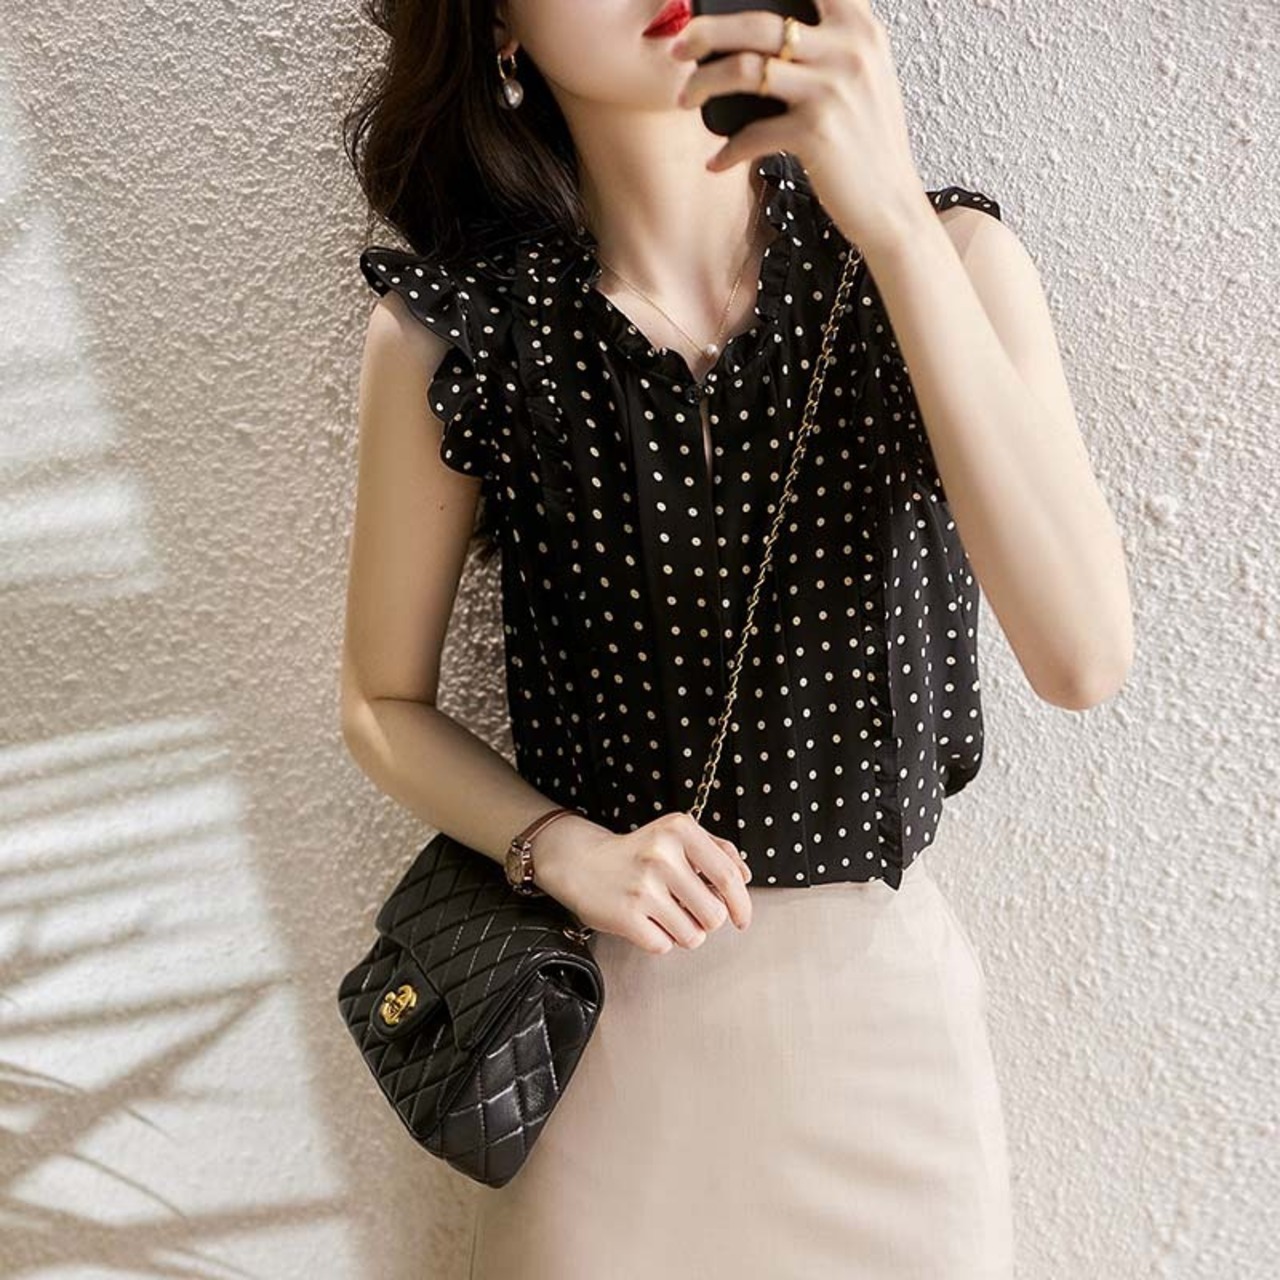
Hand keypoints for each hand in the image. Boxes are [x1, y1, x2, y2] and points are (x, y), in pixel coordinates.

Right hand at [532, 811, 753, 953]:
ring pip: (694, 936)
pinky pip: (664, 946)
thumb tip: (746, 876)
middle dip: (707, 920)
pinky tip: (644, 920)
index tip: (741, 919)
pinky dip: (658, 939)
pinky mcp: (626, 916)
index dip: (742, 904)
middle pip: (714, 914)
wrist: (582, 862)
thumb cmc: (638, 852)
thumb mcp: (675, 836)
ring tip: (664, 914)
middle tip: (687, 910)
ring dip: (684, 932)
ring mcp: (643, 887)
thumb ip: (716, 850)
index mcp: (680, 830)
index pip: (729, 877)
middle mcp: (662, 855)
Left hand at [668, 0, 930, 255]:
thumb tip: (772, 30)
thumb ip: (832, 43)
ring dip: (703, 84)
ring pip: (746, 69)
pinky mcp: (815, 132)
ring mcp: (831, 90)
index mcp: (859, 28)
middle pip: (758, 21)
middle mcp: (848, 50)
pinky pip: (752, 133)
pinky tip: (716, 162)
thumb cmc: (868, 143)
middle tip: (679, 48)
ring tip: (684, 98)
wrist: (891, 205)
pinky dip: (728, 150)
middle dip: (706, 31)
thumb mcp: (865, 76)